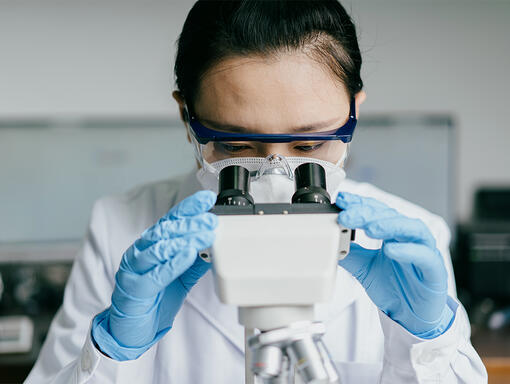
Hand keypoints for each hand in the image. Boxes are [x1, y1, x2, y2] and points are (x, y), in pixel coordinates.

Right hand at [92, 190, 217, 359]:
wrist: (130, 331)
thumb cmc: (153, 300)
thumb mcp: (180, 278)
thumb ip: (195, 263)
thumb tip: (215, 248)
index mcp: (151, 246)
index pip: (171, 221)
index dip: (189, 208)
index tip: (207, 198)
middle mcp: (141, 252)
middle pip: (166, 231)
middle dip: (191, 223)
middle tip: (211, 220)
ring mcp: (135, 269)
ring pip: (160, 247)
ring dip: (185, 239)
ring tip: (205, 234)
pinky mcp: (134, 288)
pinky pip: (156, 273)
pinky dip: (173, 262)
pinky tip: (188, 254)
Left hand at [336, 192, 453, 337]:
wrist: (412, 316)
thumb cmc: (394, 288)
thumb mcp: (365, 269)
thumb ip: (350, 255)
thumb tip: (330, 243)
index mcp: (393, 234)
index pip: (377, 211)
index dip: (360, 204)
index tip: (343, 201)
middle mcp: (409, 237)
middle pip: (391, 216)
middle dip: (367, 213)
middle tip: (347, 215)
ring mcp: (424, 251)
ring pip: (411, 229)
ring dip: (389, 225)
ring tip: (369, 228)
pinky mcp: (435, 270)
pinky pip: (424, 255)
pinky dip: (408, 250)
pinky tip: (391, 249)